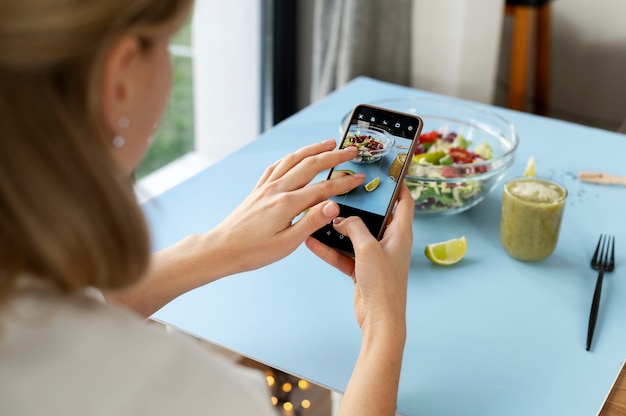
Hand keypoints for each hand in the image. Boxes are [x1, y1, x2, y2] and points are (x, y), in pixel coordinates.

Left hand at [212, 139, 364, 272]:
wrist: (222, 249)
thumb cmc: (253, 251)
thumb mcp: (287, 243)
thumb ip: (311, 222)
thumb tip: (333, 206)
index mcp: (287, 204)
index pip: (323, 189)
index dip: (344, 183)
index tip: (359, 178)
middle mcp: (277, 189)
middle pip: (310, 165)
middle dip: (333, 155)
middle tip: (351, 150)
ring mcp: (266, 187)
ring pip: (293, 160)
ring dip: (312, 149)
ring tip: (328, 143)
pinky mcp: (258, 190)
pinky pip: (276, 166)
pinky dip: (290, 158)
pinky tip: (295, 157)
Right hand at [305, 185, 412, 331]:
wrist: (379, 320)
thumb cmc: (383, 284)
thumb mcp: (367, 248)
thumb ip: (354, 228)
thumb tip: (341, 219)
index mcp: (400, 233)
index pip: (404, 202)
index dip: (399, 185)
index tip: (386, 172)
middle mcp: (390, 242)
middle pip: (376, 216)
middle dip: (360, 204)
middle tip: (345, 189)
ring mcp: (375, 257)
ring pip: (355, 236)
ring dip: (339, 228)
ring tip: (322, 214)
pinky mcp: (362, 270)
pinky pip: (344, 254)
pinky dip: (330, 249)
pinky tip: (312, 242)